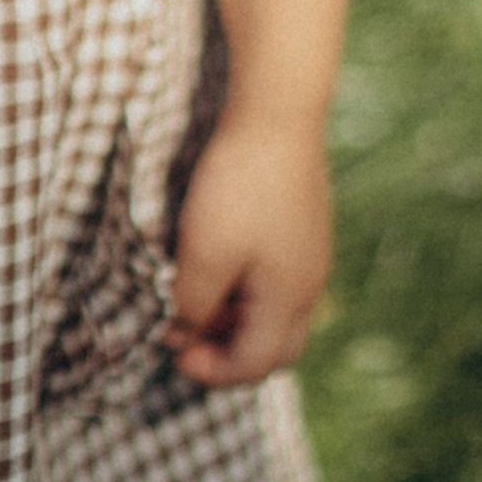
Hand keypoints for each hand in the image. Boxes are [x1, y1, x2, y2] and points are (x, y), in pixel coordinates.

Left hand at [166, 105, 332, 387]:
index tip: (171, 350)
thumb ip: (193, 305)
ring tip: (191, 293)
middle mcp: (310, 282)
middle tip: (186, 334)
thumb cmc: (239, 186)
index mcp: (290, 299)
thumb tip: (186, 332)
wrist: (277, 112)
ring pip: (275, 310)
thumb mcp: (203, 253)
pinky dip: (244, 285)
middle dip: (227, 351)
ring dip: (233, 316)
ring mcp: (310, 251)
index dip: (211, 370)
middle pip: (275, 346)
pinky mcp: (303, 224)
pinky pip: (276, 277)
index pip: (255, 364)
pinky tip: (215, 257)